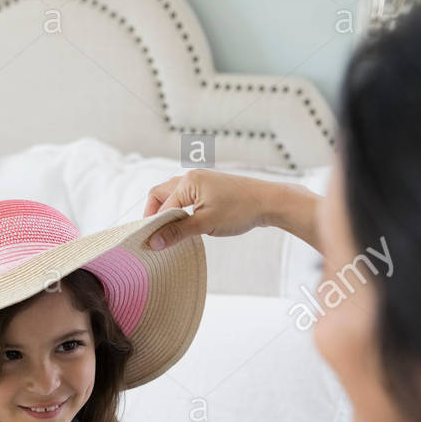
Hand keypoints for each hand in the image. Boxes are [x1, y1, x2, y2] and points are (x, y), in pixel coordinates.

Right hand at [143, 168, 293, 250]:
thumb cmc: (240, 210)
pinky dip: (181, 211)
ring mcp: (202, 181)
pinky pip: (187, 198)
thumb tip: (154, 242)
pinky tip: (187, 226)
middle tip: (155, 235)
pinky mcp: (210, 188)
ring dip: (169, 213)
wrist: (270, 202)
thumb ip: (177, 232)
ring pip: (174, 196)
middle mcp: (192, 177)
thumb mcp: (205, 224)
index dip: (154, 225)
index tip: (151, 244)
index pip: (160, 205)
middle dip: (156, 215)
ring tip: (170, 233)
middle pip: (161, 195)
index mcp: (188, 182)